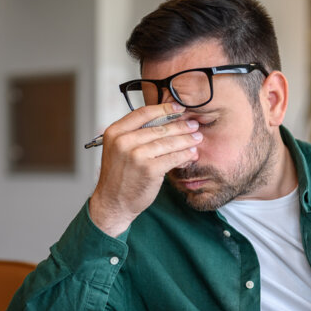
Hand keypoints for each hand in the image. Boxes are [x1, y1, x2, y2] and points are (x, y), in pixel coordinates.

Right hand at [89, 102, 201, 236]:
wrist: (113, 202)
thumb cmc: (118, 177)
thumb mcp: (119, 150)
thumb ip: (135, 135)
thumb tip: (164, 123)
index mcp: (115, 132)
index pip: (143, 113)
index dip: (164, 109)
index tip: (178, 108)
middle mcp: (124, 141)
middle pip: (159, 128)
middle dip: (180, 126)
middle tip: (193, 124)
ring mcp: (136, 156)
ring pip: (168, 142)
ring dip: (186, 140)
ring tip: (197, 138)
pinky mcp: (149, 170)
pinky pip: (172, 158)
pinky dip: (184, 155)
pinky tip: (191, 153)